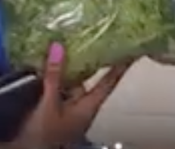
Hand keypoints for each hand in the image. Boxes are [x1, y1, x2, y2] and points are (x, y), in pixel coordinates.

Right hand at [14, 42, 128, 148]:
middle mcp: (82, 108)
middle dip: (90, 60)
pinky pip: (59, 90)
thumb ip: (54, 77)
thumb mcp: (49, 105)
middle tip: (94, 38)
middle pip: (90, 80)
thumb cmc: (43, 136)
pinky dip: (57, 77)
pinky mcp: (55, 112)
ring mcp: (69, 111)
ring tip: (67, 45)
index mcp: (89, 107)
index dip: (121, 66)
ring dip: (69, 68)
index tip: (131, 50)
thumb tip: (58, 46)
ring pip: (72, 84)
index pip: (110, 82)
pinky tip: (50, 64)